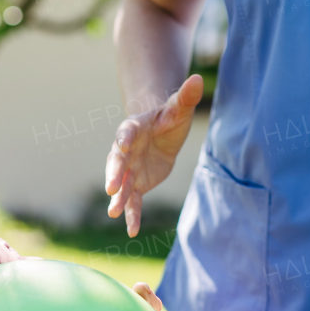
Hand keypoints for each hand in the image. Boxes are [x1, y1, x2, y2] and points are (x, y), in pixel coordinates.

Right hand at [105, 74, 203, 236]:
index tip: (122, 143)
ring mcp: (129, 169)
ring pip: (122, 185)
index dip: (125, 137)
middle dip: (114, 175)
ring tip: (113, 213)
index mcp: (133, 128)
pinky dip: (132, 215)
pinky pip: (133, 202)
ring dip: (117, 199)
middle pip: (117, 163)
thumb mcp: (180, 108)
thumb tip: (198, 79)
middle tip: (111, 187)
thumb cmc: (170, 116)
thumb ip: (186, 96)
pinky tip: (132, 231)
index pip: (126, 132)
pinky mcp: (137, 185)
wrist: (163, 132)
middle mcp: (125, 150)